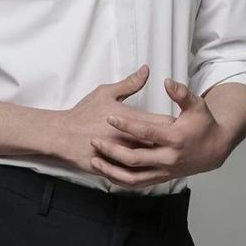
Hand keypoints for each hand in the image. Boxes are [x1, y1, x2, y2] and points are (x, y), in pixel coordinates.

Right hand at [54, 64, 174, 175]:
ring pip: (151, 161)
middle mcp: (130, 139)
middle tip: (180, 139)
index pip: (162, 123)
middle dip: (171, 141)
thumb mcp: (106, 92)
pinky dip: (145, 172)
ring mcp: (123, 156)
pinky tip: (152, 169)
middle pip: (161, 143)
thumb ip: (130, 83)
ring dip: (161, 157)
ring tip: (169, 153)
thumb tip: (147, 70)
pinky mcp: (115, 170)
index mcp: (131, 119)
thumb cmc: (84, 112)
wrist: (63, 134)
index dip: (175, 123)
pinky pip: (135, 175)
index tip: (182, 122)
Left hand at [88, 78, 232, 188]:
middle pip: (135, 158)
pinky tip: (107, 171)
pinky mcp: (161, 179)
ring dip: (112, 170)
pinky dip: (121, 180)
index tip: (109, 117)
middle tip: (94, 140)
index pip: (146, 132)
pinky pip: (137, 184)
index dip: (127, 125)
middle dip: (112, 150)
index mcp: (175, 139)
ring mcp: (164, 172)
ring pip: (133, 177)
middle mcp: (168, 159)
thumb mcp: (197, 105)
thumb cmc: (204, 124)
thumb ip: (181, 93)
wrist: (214, 150)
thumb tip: (166, 81)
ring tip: (95, 159)